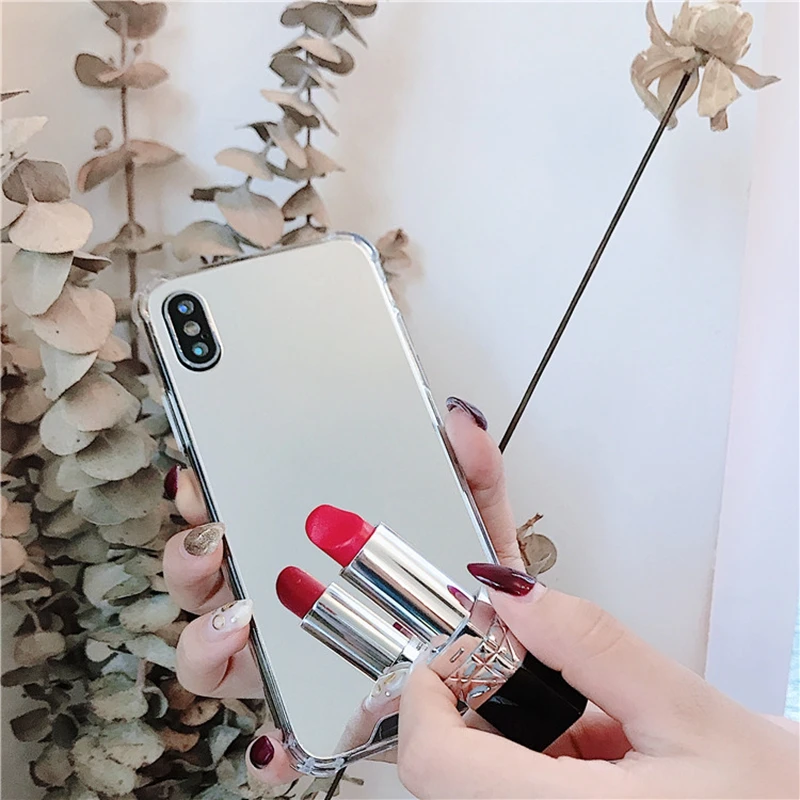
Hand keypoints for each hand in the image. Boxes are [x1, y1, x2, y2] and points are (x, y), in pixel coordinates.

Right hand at [162, 398, 521, 785]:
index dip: (205, 500)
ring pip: (212, 655)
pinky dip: (269, 748)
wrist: (498, 678)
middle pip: (205, 582)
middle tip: (211, 536)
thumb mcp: (475, 528)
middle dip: (189, 557)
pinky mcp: (315, 722)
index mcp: (311, 555)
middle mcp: (286, 606)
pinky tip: (283, 739)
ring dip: (205, 640)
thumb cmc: (471, 596)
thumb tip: (462, 419)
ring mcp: (292, 663)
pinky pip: (274, 742)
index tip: (201, 477)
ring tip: (240, 619)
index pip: (240, 521)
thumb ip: (472, 472)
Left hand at [398, 567, 799, 797]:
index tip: (452, 651)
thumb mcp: (687, 711)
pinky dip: (537, 759)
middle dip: (478, 707)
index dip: (427, 695)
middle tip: (525, 667)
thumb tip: (512, 596)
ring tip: (590, 722)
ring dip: (513, 735)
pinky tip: (596, 750)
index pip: (436, 764)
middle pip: (449, 773)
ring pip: (480, 783)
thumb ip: (590, 646)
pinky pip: (515, 793)